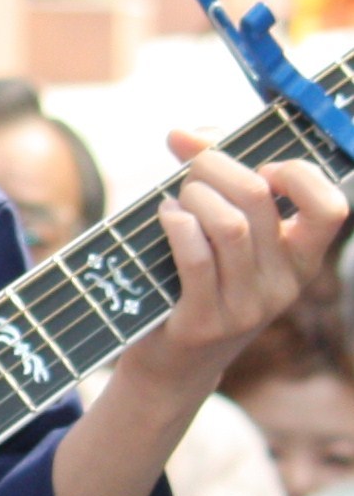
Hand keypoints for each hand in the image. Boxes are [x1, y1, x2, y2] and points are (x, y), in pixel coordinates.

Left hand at [120, 130, 346, 400]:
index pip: (330, 207)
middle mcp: (284, 284)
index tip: (261, 169)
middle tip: (192, 176)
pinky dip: (175, 223)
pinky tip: (165, 217)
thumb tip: (184, 133)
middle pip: (258, 197)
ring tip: (176, 201)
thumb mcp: (221, 228)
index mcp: (300, 258)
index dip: (296, 173)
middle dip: (214, 167)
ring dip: (191, 195)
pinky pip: (195, 255)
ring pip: (226, 223)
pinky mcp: (206, 322)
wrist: (172, 362)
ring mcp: (247, 307)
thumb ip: (213, 173)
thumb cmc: (197, 278)